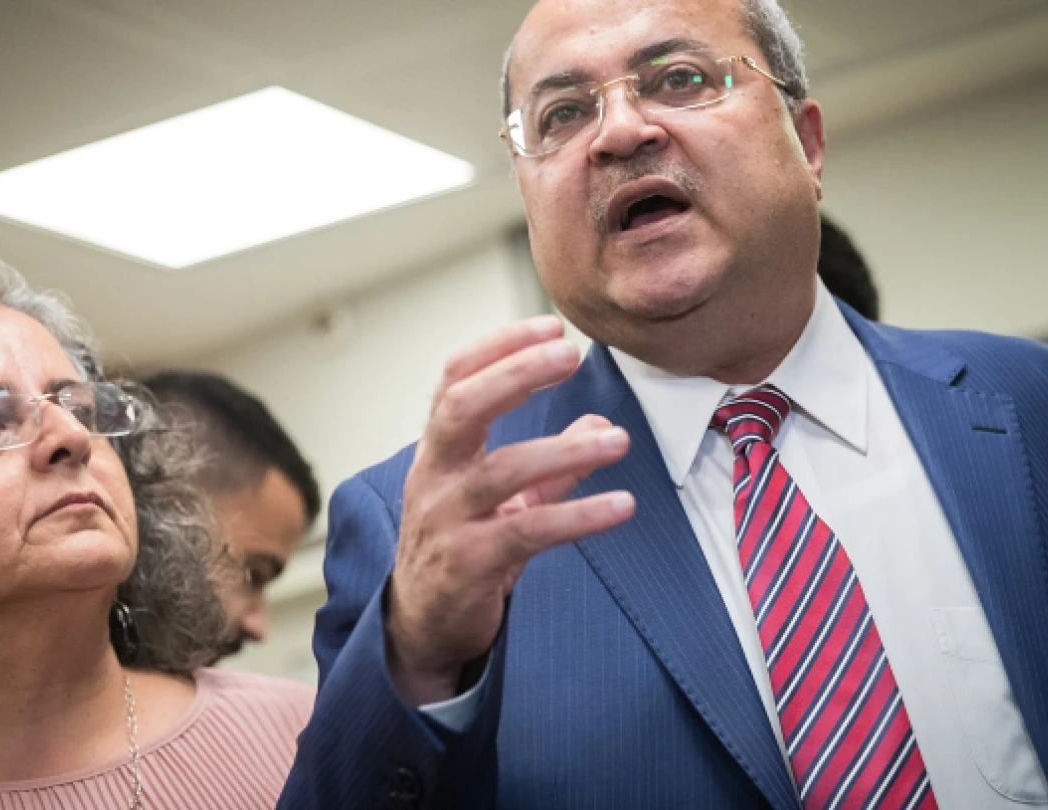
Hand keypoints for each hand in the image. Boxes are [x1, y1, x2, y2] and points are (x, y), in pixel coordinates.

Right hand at [386, 316, 634, 704]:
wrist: (425, 628)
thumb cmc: (463, 550)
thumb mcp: (504, 501)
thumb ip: (550, 467)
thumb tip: (599, 425)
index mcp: (439, 451)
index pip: (455, 380)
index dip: (498, 348)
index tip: (550, 326)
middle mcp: (434, 477)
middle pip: (462, 408)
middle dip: (515, 374)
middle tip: (569, 353)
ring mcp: (447, 520)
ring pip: (501, 471)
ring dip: (565, 452)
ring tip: (620, 441)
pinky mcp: (468, 564)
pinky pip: (527, 531)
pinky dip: (578, 516)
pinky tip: (622, 505)